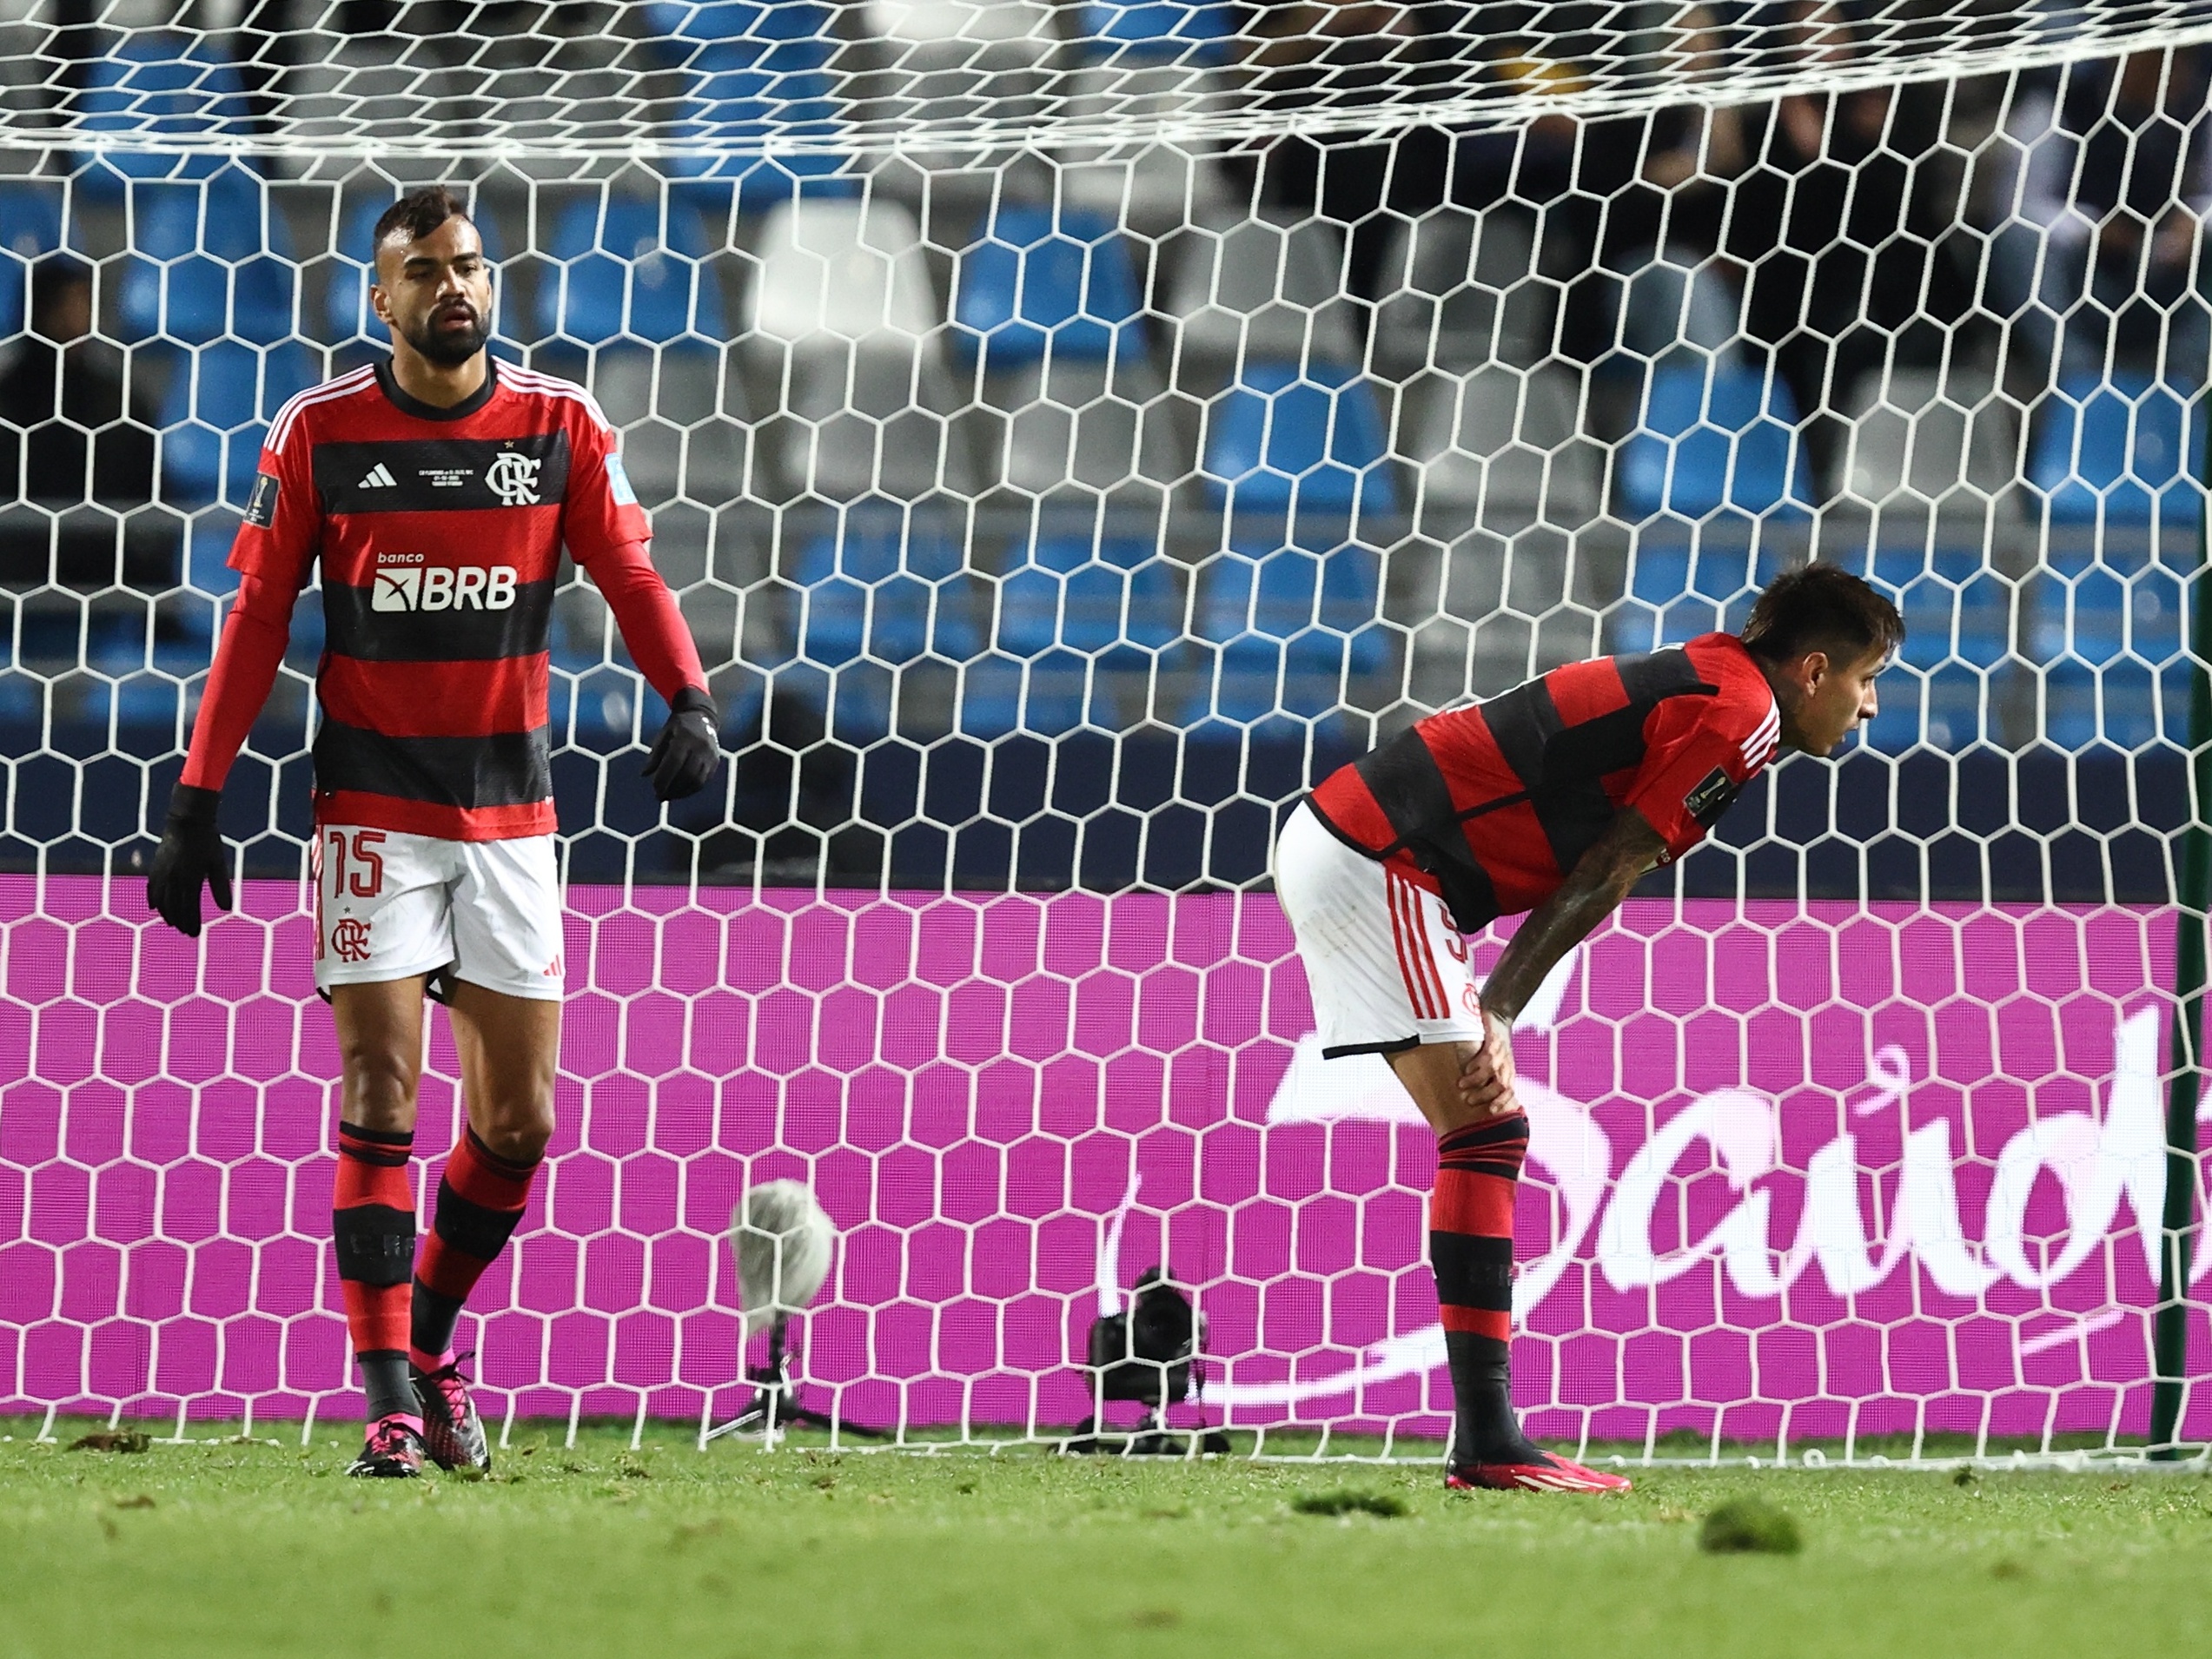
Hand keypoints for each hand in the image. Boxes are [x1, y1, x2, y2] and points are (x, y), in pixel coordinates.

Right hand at [146, 784, 232, 938]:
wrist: (186, 820)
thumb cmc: (207, 841)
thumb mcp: (218, 863)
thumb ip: (220, 886)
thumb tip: (226, 909)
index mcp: (190, 879)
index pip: (189, 909)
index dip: (191, 923)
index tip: (194, 934)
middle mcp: (173, 879)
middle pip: (174, 908)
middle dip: (180, 922)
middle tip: (186, 932)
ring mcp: (162, 872)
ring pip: (161, 900)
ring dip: (167, 914)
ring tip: (174, 923)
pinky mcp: (155, 866)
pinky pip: (152, 887)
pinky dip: (154, 899)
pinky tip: (155, 908)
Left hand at [642, 686, 720, 800]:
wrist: (702, 716)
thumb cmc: (678, 726)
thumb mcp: (663, 734)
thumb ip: (654, 754)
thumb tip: (644, 774)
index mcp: (686, 737)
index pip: (674, 762)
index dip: (664, 778)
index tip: (654, 789)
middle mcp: (701, 747)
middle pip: (687, 774)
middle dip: (672, 788)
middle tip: (660, 797)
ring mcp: (710, 755)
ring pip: (697, 781)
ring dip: (682, 792)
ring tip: (669, 796)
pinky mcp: (715, 762)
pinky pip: (704, 781)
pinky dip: (691, 790)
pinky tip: (680, 792)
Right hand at [1456, 1009, 1519, 1117]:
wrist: (1500, 1016)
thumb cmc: (1495, 1045)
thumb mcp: (1497, 1062)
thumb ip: (1488, 1078)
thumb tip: (1472, 1096)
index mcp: (1508, 1072)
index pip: (1509, 1092)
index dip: (1501, 1102)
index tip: (1489, 1111)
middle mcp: (1506, 1064)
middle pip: (1500, 1085)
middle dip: (1484, 1095)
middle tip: (1468, 1100)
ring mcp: (1501, 1051)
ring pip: (1492, 1071)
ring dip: (1476, 1080)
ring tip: (1461, 1084)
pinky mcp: (1494, 1039)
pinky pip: (1488, 1054)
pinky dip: (1477, 1064)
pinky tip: (1467, 1068)